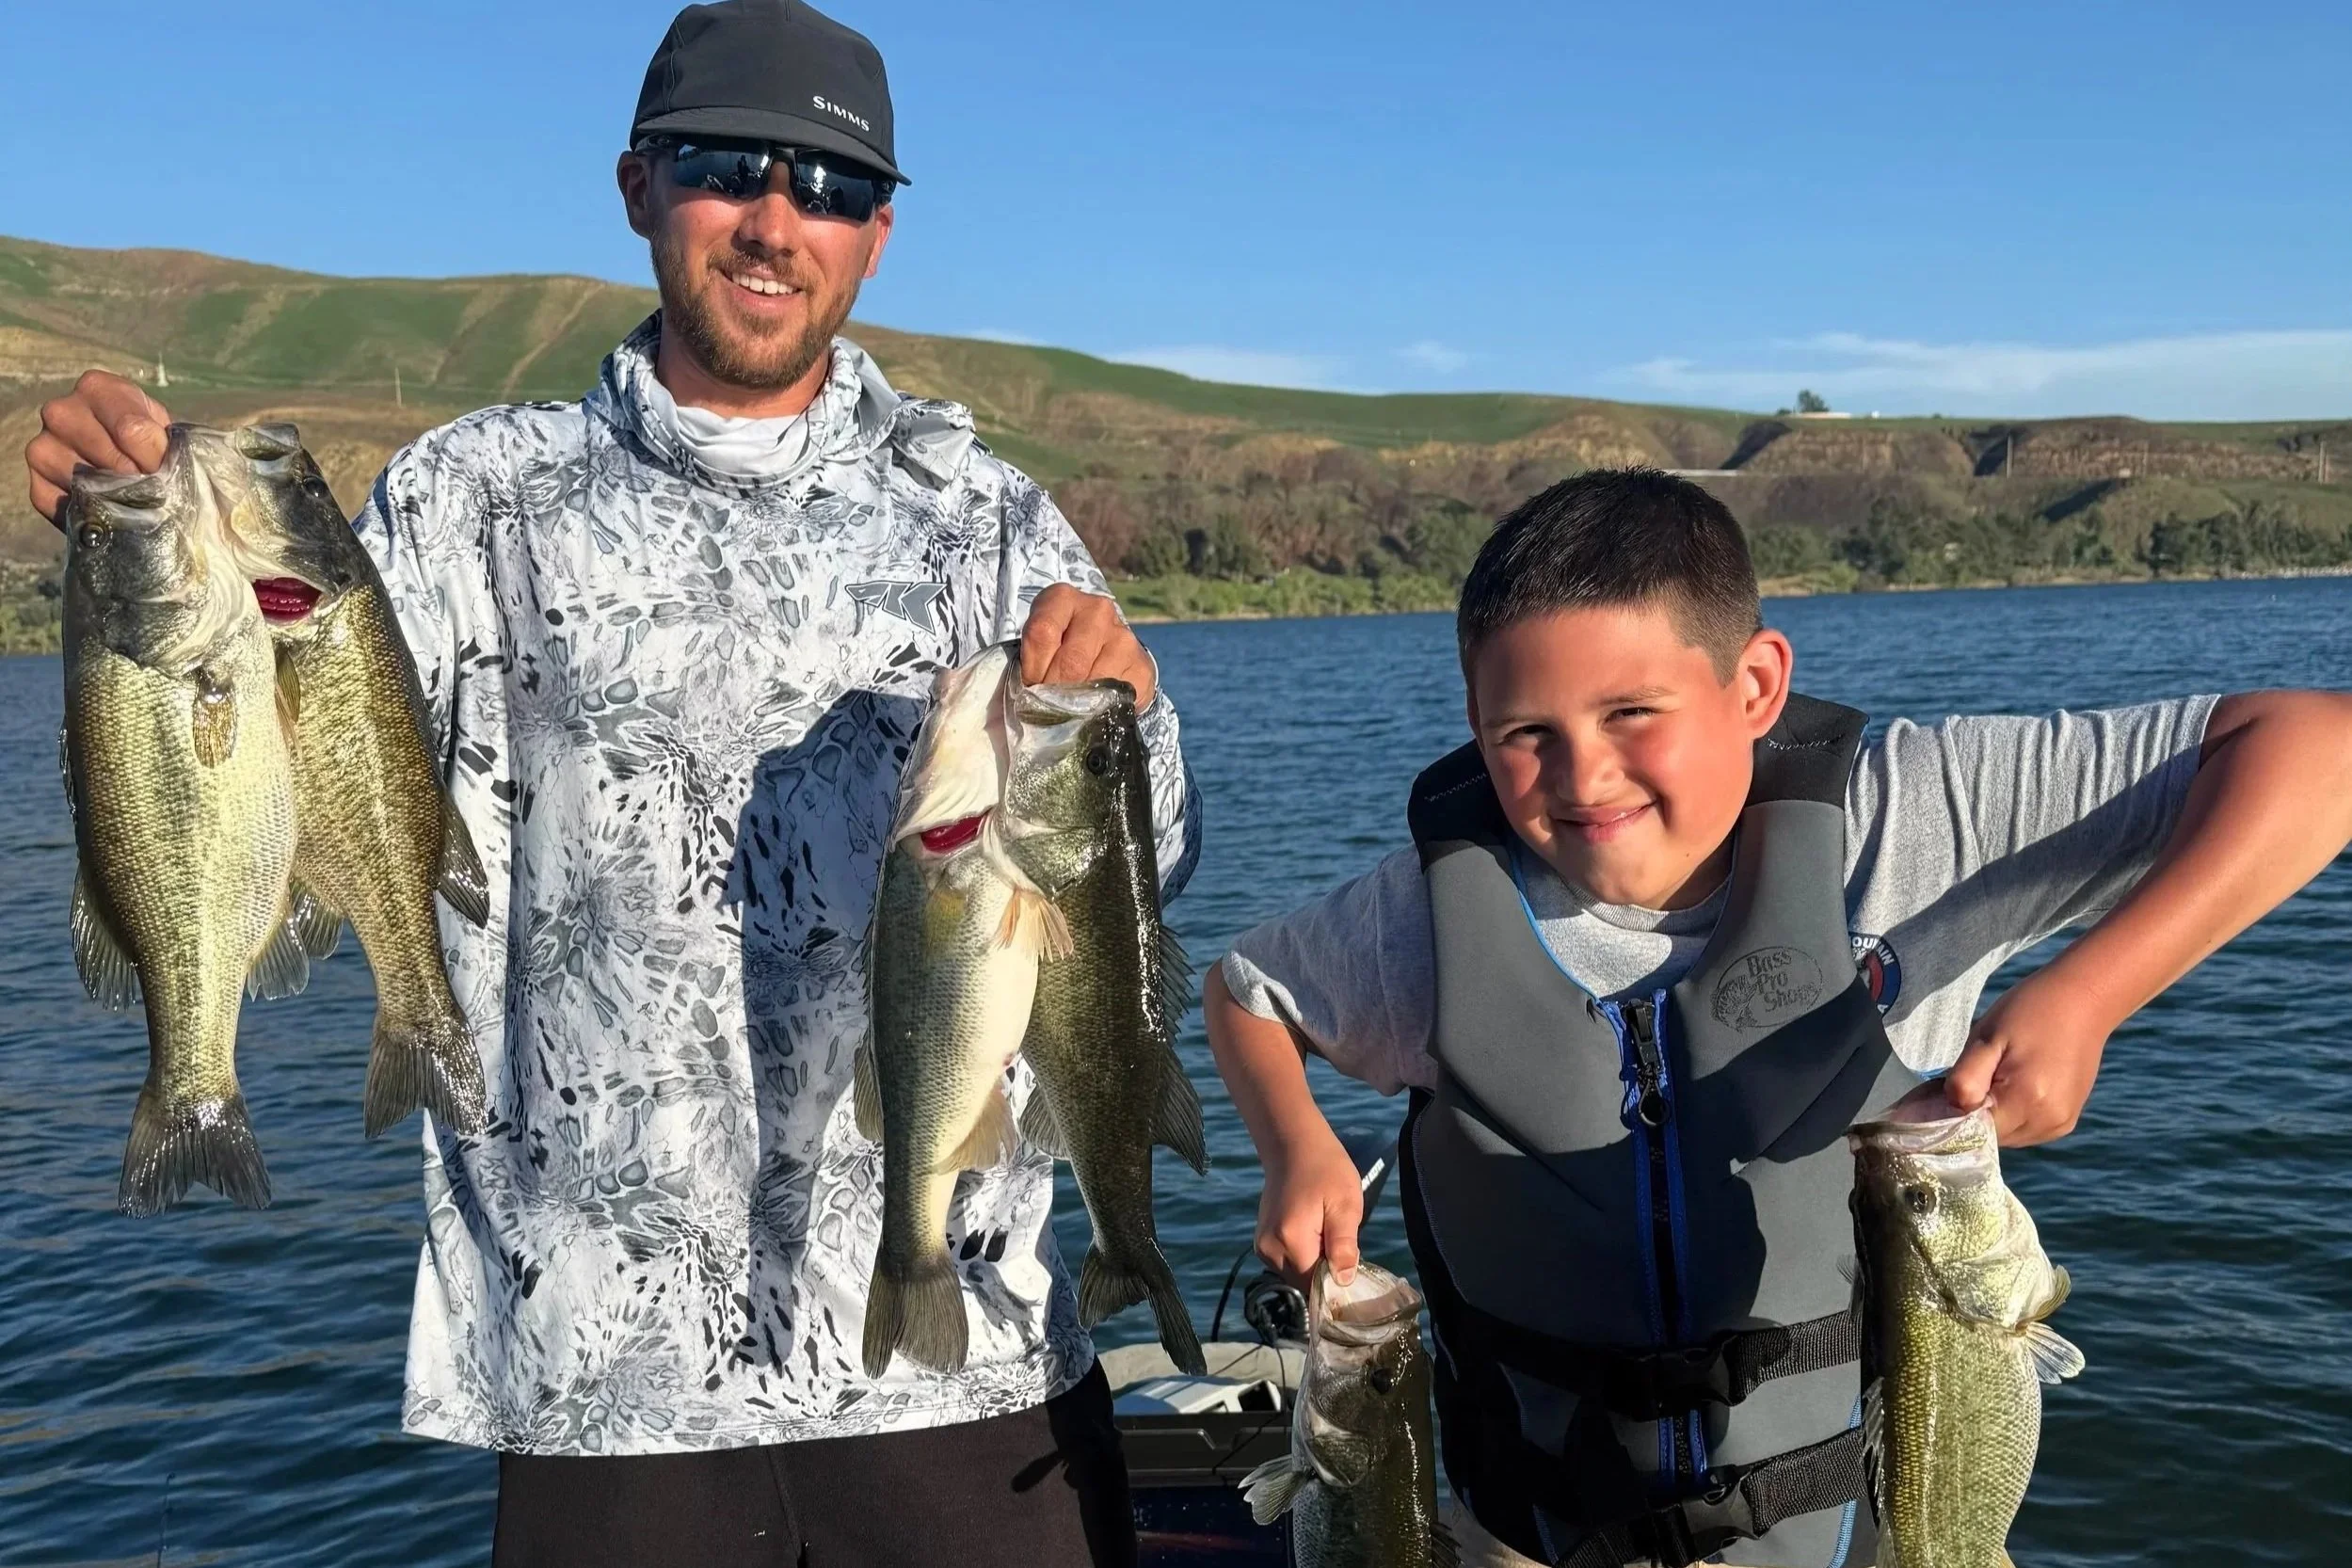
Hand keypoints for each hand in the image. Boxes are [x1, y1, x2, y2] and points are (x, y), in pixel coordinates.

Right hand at [26, 371, 173, 523]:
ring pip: (87, 484)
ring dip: (117, 498)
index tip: (166, 471)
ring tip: (132, 497)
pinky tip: (108, 508)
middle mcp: (61, 411)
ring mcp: (42, 446)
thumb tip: (158, 475)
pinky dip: (94, 513)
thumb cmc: (150, 438)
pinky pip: (67, 505)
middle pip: (110, 459)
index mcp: (97, 388)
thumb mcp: (164, 431)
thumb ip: (162, 445)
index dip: (156, 458)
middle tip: (155, 490)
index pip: (131, 429)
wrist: (131, 459)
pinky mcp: (36, 480)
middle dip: (140, 481)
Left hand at [1020, 584, 1155, 708]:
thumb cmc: (1060, 654)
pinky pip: (1115, 693)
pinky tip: (1094, 703)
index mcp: (1062, 598)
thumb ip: (1030, 662)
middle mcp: (1096, 609)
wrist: (1106, 659)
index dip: (1033, 668)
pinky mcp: (1141, 663)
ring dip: (1077, 701)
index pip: (1042, 633)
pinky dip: (1100, 706)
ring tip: (1071, 705)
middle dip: (1054, 691)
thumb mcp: (1038, 649)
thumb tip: (1031, 698)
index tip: (1032, 684)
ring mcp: (1123, 634)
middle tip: (1049, 704)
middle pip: (1070, 661)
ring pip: (1093, 679)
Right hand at [1255, 1128, 1362, 1286]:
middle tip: (1343, 1244)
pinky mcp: (1262, 1242)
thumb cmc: (1325, 1169)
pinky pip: (1288, 1263)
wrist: (1293, 1146)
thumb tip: (1343, 1281)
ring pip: (1296, 1275)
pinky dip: (1304, 1256)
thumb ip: (1343, 1245)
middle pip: (1304, 1283)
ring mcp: (1262, 1246)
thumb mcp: (1345, 1204)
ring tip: (1328, 1235)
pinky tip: (1315, 1234)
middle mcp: (1269, 1249)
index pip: (1315, 1286)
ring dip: (1315, 1265)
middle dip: (1326, 1273)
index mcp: (1290, 1240)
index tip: (1352, 1265)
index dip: (1336, 1283)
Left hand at [1944, 968, 2111, 1145]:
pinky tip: (2014, 1083)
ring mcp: (2059, 1125)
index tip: (1945, 1085)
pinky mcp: (2066, 1122)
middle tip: (1973, 1073)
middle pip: (1988, 1136)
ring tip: (1997, 1074)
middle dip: (1971, 1113)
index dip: (1951, 1111)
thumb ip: (1964, 1080)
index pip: (1970, 1129)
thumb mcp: (1986, 1038)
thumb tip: (1949, 1112)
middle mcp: (2046, 1121)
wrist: (2083, 1000)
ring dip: (1992, 1115)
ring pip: (2005, 1137)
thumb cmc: (2029, 1011)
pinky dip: (2011, 1115)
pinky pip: (2025, 1131)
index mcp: (2025, 1100)